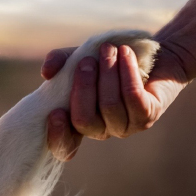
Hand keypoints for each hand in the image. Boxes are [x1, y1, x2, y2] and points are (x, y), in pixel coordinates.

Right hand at [43, 41, 189, 160]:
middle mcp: (102, 130)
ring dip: (107, 72)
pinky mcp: (147, 115)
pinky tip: (125, 53)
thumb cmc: (106, 61)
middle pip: (84, 121)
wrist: (146, 54)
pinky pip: (132, 96)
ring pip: (109, 105)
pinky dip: (126, 72)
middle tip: (87, 61)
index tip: (55, 113)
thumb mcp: (78, 57)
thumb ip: (59, 61)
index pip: (65, 146)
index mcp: (80, 122)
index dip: (58, 136)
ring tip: (108, 48)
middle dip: (83, 88)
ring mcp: (126, 126)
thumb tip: (47, 72)